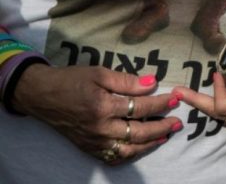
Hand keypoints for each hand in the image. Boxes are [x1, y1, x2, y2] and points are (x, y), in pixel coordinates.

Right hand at [13, 64, 183, 163]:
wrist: (42, 95)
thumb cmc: (71, 80)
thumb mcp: (99, 73)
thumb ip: (127, 80)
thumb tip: (152, 83)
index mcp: (103, 107)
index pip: (140, 107)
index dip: (160, 103)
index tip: (175, 97)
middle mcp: (100, 128)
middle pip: (139, 132)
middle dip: (162, 126)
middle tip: (178, 121)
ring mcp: (94, 141)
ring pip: (129, 149)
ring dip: (151, 143)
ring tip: (166, 135)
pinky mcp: (89, 148)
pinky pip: (114, 157)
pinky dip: (131, 154)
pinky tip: (143, 146)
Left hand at [174, 50, 225, 137]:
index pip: (224, 104)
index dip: (217, 87)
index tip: (218, 70)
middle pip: (217, 114)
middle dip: (197, 102)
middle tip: (177, 93)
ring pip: (224, 117)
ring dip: (208, 105)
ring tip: (189, 94)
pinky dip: (221, 107)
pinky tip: (215, 96)